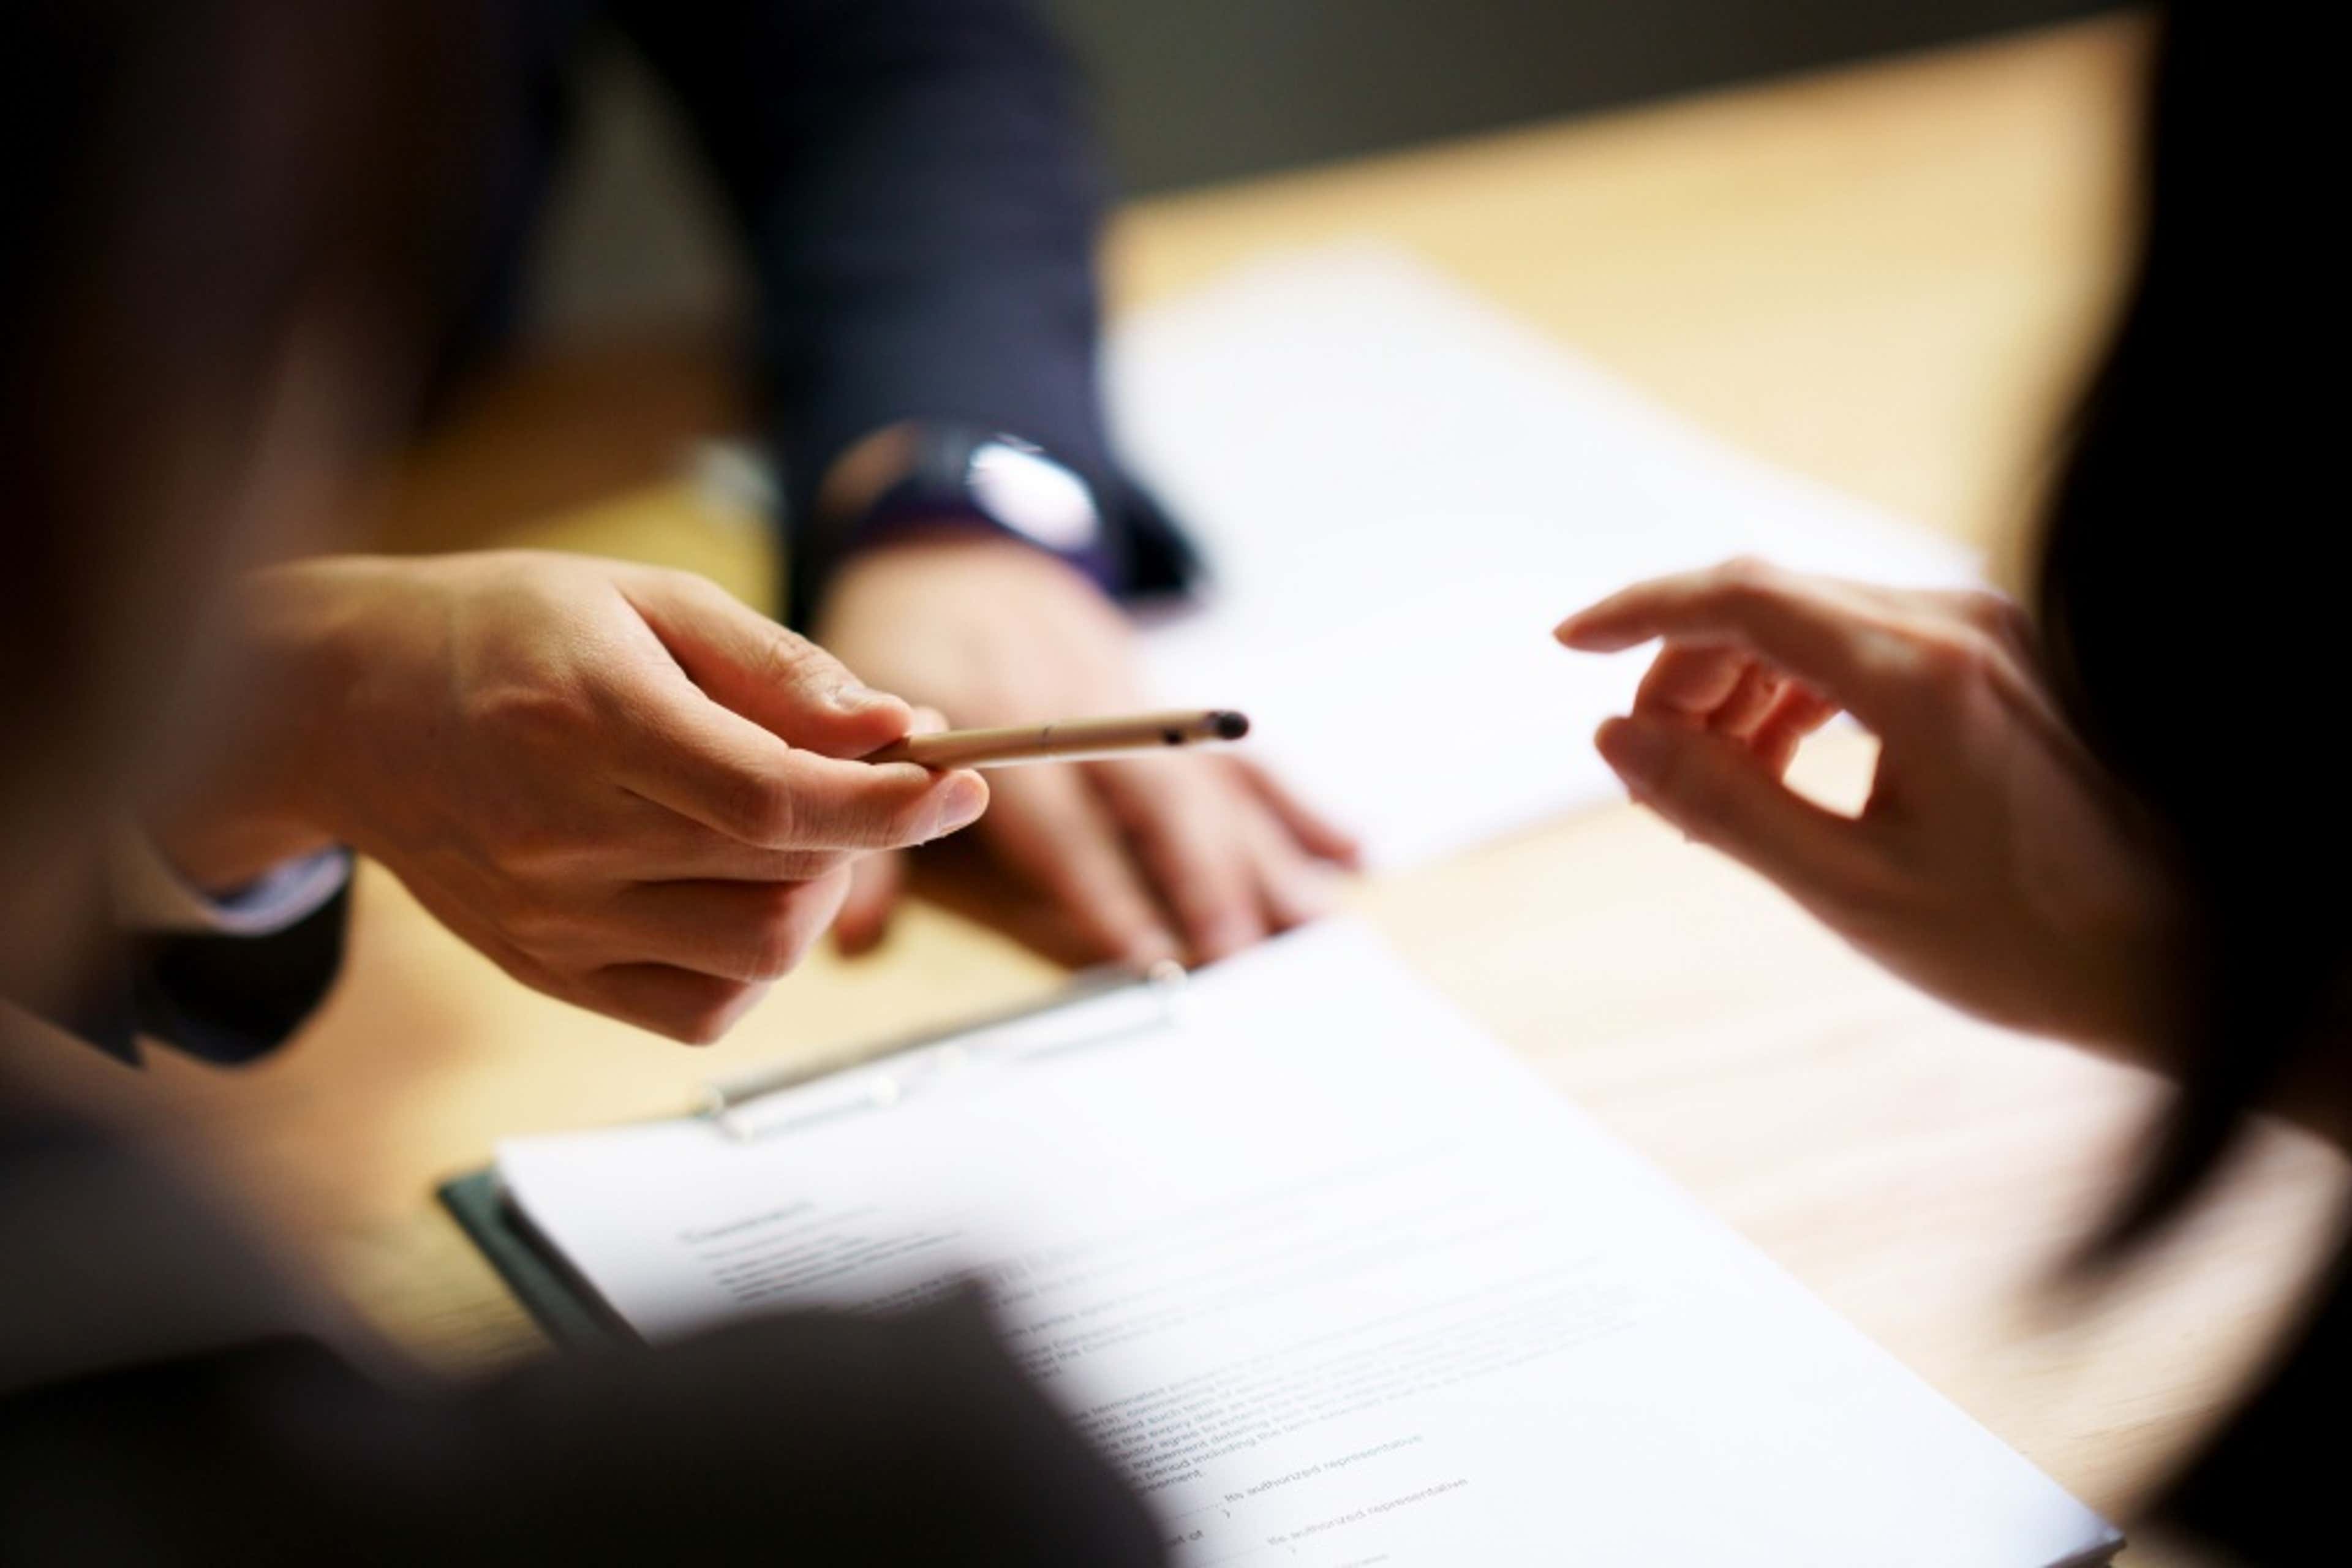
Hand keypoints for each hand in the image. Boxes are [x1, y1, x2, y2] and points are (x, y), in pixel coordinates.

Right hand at [154, 552, 986, 1041]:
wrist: (347, 705)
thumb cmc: (508, 630)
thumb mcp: (647, 599)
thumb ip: (780, 668)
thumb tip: (898, 728)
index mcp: (590, 721)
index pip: (774, 799)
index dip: (889, 804)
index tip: (961, 783)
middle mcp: (562, 837)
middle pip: (780, 875)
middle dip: (861, 826)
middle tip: (853, 774)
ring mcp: (552, 920)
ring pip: (757, 954)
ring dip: (814, 893)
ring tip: (785, 825)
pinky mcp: (548, 971)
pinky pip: (701, 1009)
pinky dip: (753, 960)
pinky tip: (734, 887)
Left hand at [810, 532, 1358, 965]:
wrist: (948, 549)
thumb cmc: (896, 658)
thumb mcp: (848, 736)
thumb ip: (863, 842)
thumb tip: (851, 945)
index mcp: (994, 713)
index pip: (1057, 818)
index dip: (1100, 888)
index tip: (1139, 955)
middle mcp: (1077, 703)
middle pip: (1153, 801)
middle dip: (1200, 881)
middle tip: (1236, 956)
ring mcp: (1133, 697)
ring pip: (1209, 782)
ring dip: (1264, 855)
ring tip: (1311, 926)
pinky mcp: (1165, 696)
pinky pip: (1236, 758)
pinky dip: (1297, 803)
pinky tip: (1350, 849)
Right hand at [1554, 558, 2181, 1053]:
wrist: (2177, 960)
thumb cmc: (2029, 942)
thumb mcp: (1851, 891)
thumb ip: (1723, 804)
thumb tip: (1614, 737)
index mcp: (1923, 672)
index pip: (1743, 597)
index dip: (1640, 612)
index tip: (1566, 644)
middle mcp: (1958, 623)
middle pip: (1770, 602)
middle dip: (1683, 673)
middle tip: (1645, 774)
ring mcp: (1986, 632)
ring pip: (1812, 620)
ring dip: (1737, 688)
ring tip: (1708, 787)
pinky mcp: (1999, 657)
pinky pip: (1863, 643)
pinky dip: (1797, 693)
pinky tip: (1775, 767)